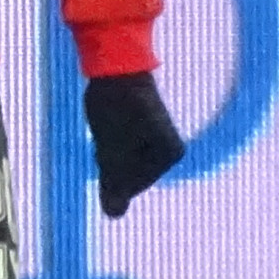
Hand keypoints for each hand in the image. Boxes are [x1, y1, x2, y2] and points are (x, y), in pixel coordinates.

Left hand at [83, 70, 185, 216]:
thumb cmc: (115, 106)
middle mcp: (171, 148)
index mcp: (170, 154)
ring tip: (109, 121)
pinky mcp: (145, 127)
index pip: (131, 185)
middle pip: (127, 174)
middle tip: (110, 126)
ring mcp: (158, 137)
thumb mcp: (110, 149)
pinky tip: (107, 119)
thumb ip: (114, 184)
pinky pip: (120, 145)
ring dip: (108, 147)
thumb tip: (114, 216)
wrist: (116, 63)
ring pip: (121, 160)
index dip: (111, 166)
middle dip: (110, 158)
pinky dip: (108, 137)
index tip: (115, 135)